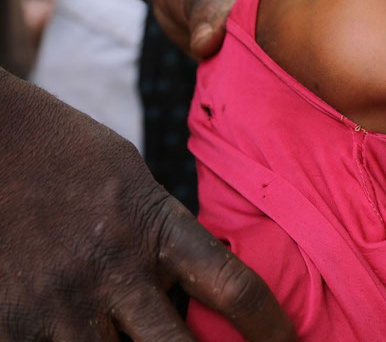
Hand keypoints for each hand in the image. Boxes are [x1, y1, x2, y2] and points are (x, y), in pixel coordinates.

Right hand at [0, 70, 294, 340]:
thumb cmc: (64, 152)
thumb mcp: (130, 178)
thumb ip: (164, 231)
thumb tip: (193, 285)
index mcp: (154, 226)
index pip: (232, 285)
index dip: (269, 325)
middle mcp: (112, 270)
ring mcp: (59, 303)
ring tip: (137, 338)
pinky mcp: (9, 323)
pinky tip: (82, 338)